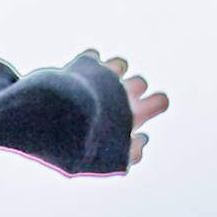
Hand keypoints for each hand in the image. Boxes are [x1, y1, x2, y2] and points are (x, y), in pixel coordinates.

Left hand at [85, 49, 168, 166]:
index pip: (160, 102)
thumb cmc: (81, 145)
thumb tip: (142, 139)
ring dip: (112, 74)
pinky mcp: (85, 63)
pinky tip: (77, 76)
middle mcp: (124, 90)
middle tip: (117, 102)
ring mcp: (106, 75)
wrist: (56, 121)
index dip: (156, 104)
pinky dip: (87, 64)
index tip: (141, 113)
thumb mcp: (109, 160)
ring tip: (96, 87)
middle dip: (134, 90)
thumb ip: (129, 153)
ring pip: (119, 65)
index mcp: (133, 114)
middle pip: (139, 83)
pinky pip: (92, 56)